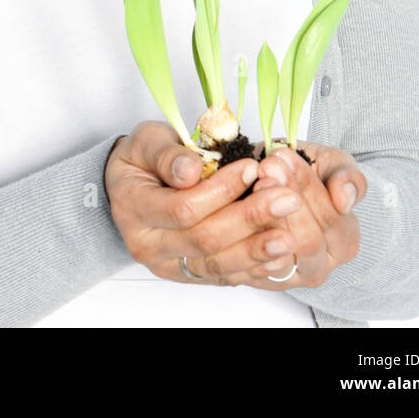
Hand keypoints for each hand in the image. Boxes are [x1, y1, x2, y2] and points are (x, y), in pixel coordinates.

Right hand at [104, 121, 310, 285]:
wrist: (129, 185)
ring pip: (217, 265)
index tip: (252, 168)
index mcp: (135, 208)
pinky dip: (253, 267)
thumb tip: (191, 170)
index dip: (221, 190)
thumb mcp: (146, 141)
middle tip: (285, 198)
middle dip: (249, 219)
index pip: (183, 208)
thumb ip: (167, 154)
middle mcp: (149, 245)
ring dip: (256, 249)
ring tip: (289, 232)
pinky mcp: (189, 274)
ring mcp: (169, 265)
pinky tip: (279, 254)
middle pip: (205, 240)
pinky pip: (224, 276)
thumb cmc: (141, 159)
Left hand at [243, 141, 366, 288]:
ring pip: (281, 251)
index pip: (331, 218)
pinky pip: (257, 265)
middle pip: (308, 239)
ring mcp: (294, 275)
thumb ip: (349, 178)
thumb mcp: (334, 165)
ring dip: (266, 213)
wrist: (275, 180)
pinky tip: (241, 207)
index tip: (284, 157)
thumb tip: (345, 200)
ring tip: (255, 180)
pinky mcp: (264, 279)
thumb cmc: (309, 174)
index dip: (307, 186)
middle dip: (284, 197)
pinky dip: (248, 236)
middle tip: (266, 167)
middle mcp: (323, 264)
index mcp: (345, 240)